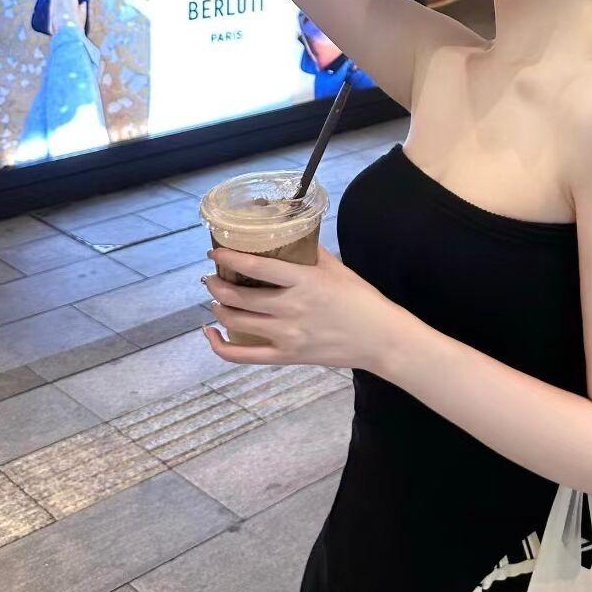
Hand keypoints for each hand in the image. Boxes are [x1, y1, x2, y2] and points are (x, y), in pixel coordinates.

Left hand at [201, 242, 399, 371]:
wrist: (380, 339)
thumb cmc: (361, 299)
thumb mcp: (336, 268)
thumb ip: (309, 252)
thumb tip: (288, 235)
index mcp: (304, 281)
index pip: (255, 268)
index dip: (228, 259)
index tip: (214, 253)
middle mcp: (291, 309)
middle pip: (238, 297)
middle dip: (216, 285)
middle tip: (211, 277)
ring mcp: (287, 336)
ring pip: (236, 323)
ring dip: (218, 308)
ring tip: (216, 298)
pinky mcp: (286, 357)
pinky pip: (241, 356)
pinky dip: (219, 346)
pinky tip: (210, 333)